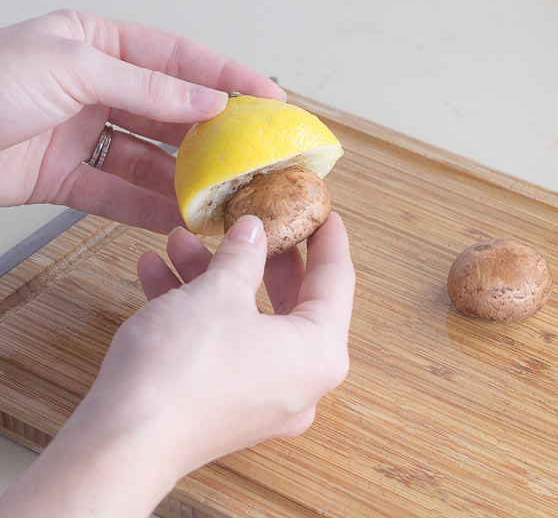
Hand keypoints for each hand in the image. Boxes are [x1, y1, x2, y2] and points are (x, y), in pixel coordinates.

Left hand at [0, 9, 284, 232]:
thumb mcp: (73, 66)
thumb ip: (147, 85)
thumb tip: (209, 98)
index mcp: (96, 42)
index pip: (176, 56)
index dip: (226, 74)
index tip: (268, 94)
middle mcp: (95, 87)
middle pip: (169, 111)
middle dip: (211, 133)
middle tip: (252, 152)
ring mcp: (83, 134)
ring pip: (148, 158)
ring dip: (182, 178)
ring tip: (221, 193)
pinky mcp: (66, 177)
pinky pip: (117, 193)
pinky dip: (146, 208)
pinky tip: (176, 218)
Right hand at [0, 213, 354, 516]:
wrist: (123, 443)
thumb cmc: (183, 368)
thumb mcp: (218, 292)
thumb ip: (243, 255)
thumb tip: (253, 232)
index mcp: (319, 352)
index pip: (336, 280)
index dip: (328, 238)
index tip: (324, 212)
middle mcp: (300, 380)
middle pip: (289, 300)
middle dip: (257, 256)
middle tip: (252, 223)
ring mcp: (264, 397)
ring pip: (247, 319)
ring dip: (213, 278)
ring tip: (180, 242)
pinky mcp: (227, 405)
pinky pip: (223, 345)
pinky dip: (197, 311)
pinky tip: (157, 274)